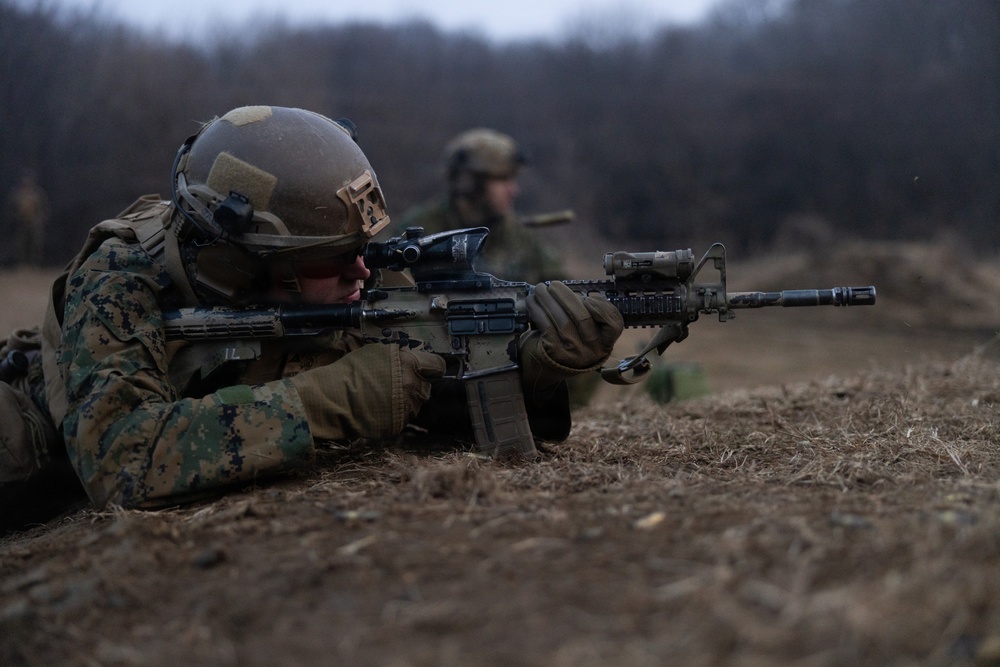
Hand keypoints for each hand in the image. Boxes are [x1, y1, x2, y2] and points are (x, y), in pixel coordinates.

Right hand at [289, 344, 445, 439]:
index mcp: (411, 365)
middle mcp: (413, 386)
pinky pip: (404, 417)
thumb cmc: (351, 371)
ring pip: (416, 403)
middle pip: (427, 386)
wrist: (334, 399)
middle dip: (416, 384)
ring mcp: (407, 408)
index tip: (429, 368)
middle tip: (398, 383)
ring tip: (384, 397)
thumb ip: (401, 357)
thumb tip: (414, 360)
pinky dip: (395, 413)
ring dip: (406, 400)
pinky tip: (379, 408)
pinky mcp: (399, 424)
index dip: (432, 367)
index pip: (437, 365)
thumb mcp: (377, 352)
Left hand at [521, 281, 623, 386]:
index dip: (602, 308)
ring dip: (548, 299)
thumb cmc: (568, 342)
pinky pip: (546, 324)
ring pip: (562, 319)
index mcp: (605, 343)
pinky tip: (533, 301)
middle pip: (583, 317)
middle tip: (554, 285)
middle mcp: (592, 351)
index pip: (614, 324)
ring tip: (540, 289)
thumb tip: (575, 293)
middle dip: (566, 296)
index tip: (588, 298)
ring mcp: (573, 353)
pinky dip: (537, 309)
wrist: (545, 368)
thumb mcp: (585, 333)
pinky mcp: (553, 352)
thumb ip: (588, 314)